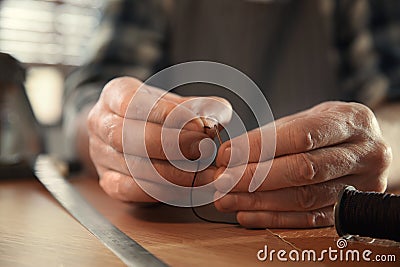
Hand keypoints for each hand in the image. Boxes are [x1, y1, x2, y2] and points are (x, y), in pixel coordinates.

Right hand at [87, 77, 231, 201]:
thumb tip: (221, 115)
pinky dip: (160, 190)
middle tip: (204, 150)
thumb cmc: (158, 115)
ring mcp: (99, 153)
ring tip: (205, 173)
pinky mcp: (107, 180)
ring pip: (132, 166)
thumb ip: (202, 106)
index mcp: (115, 93)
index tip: (200, 126)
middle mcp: (100, 122)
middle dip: (171, 145)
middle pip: (128, 136)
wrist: (131, 131)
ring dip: (173, 172)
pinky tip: (186, 187)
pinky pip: (129, 189)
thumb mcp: (178, 103)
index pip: (133, 103)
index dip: (167, 115)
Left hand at [214, 101, 391, 227]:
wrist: (362, 146)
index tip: (227, 154)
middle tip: (224, 180)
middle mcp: (366, 154)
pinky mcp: (350, 210)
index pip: (301, 136)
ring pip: (304, 198)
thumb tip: (230, 157)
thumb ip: (271, 136)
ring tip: (228, 199)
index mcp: (353, 121)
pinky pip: (309, 219)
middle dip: (255, 177)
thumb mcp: (304, 119)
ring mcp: (363, 186)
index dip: (260, 147)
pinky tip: (248, 214)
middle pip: (304, 170)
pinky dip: (274, 218)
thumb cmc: (326, 129)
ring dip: (259, 201)